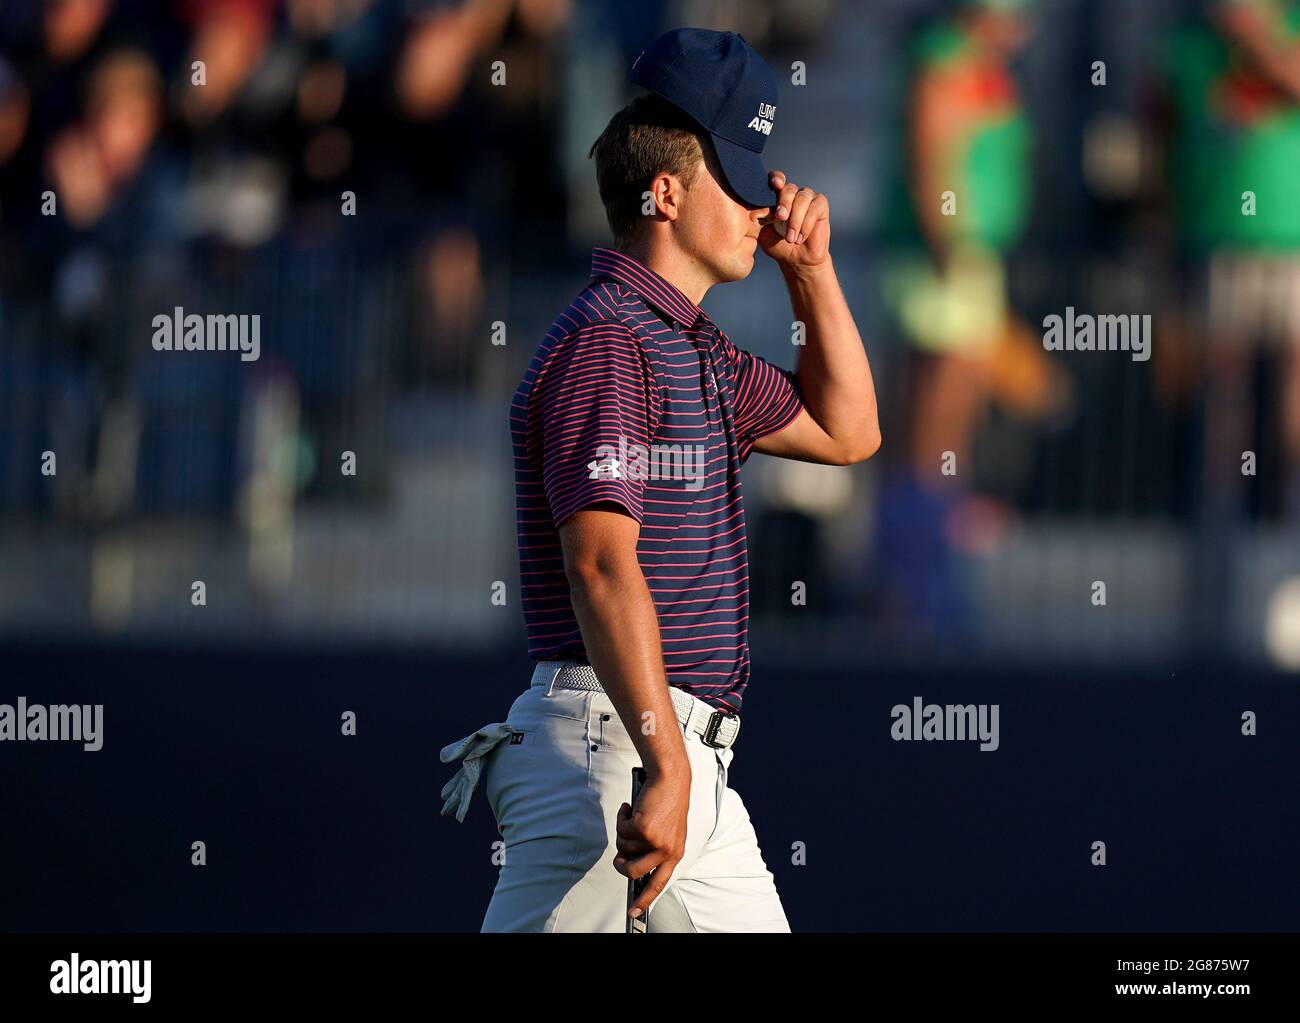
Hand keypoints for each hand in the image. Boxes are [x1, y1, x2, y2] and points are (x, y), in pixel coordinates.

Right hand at [612, 764, 690, 920]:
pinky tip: (632, 807)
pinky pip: (621, 830)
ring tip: (634, 816)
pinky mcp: (643, 828)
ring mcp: (654, 840)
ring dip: (623, 830)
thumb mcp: (666, 830)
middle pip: (633, 872)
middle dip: (620, 863)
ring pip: (623, 847)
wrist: (670, 778)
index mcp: (674, 854)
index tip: (634, 913)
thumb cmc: (667, 801)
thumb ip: (651, 848)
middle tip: (618, 854)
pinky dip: (622, 816)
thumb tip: (627, 859)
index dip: (644, 901)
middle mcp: (666, 851)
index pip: (658, 884)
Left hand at [758, 170, 830, 271]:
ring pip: (802, 198)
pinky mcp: (820, 205)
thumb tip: (753, 209)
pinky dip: (806, 224)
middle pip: (789, 189)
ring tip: (791, 239)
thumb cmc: (778, 244)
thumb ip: (758, 218)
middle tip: (780, 218)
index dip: (776, 178)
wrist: (796, 260)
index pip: (776, 179)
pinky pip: (815, 207)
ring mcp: (807, 197)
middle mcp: (792, 193)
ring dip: (795, 219)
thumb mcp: (762, 232)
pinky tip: (800, 237)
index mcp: (776, 196)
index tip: (776, 184)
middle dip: (784, 203)